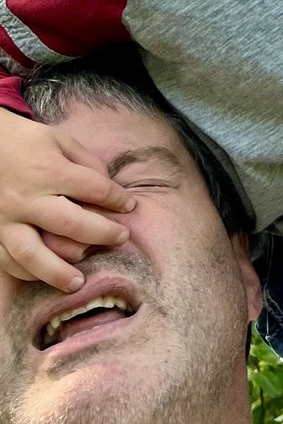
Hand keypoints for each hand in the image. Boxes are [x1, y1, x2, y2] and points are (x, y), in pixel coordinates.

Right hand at [0, 108, 135, 291]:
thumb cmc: (25, 141)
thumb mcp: (59, 139)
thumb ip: (86, 162)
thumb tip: (109, 187)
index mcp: (48, 171)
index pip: (92, 188)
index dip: (117, 198)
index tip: (130, 206)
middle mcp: (27, 198)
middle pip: (69, 224)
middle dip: (101, 233)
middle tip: (122, 238)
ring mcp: (6, 219)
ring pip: (32, 253)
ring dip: (58, 272)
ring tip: (79, 283)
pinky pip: (7, 261)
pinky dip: (27, 273)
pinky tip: (45, 277)